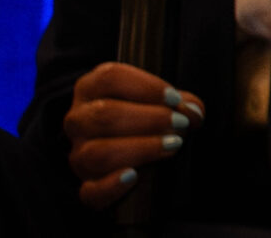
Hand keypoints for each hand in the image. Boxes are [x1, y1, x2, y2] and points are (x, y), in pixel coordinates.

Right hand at [63, 62, 200, 209]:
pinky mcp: (86, 184)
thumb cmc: (150, 117)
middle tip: (180, 124)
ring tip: (173, 145)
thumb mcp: (164, 101)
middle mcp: (78, 119)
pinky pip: (90, 191)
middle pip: (104, 115)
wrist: (138, 153)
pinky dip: (111, 186)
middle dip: (150, 119)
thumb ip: (182, 102)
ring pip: (97, 153)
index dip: (146, 87)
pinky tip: (134, 177)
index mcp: (92, 88)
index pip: (110, 77)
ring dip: (141, 148)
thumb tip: (192, 112)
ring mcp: (78, 154)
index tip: (175, 99)